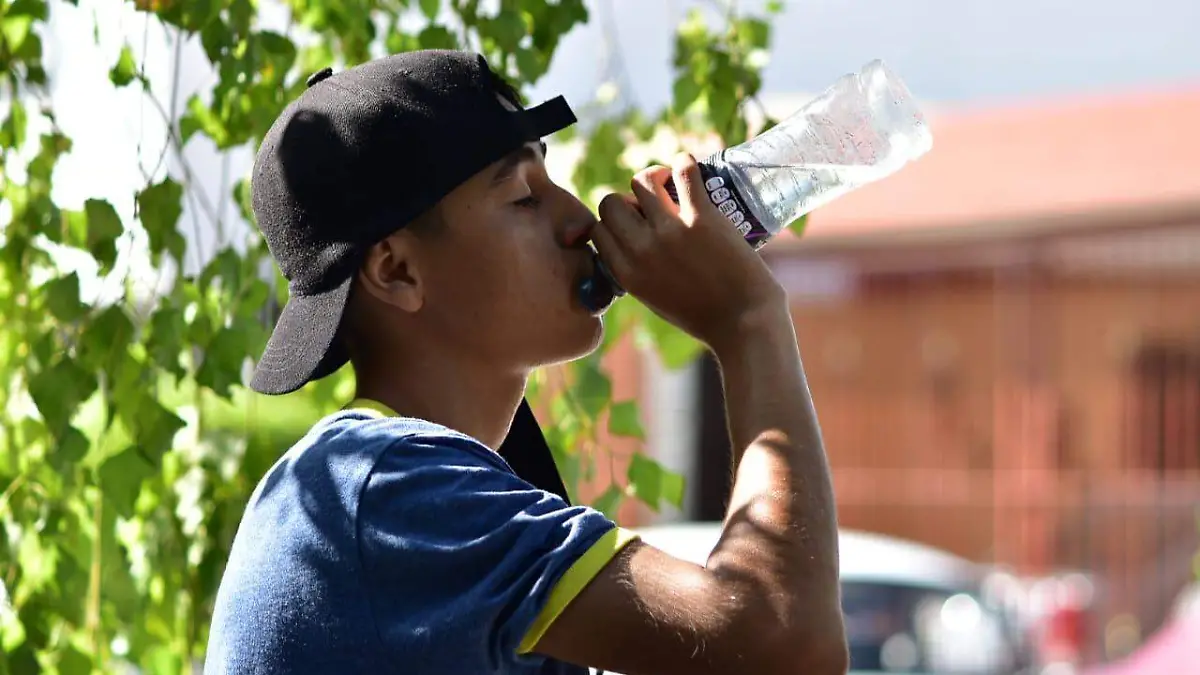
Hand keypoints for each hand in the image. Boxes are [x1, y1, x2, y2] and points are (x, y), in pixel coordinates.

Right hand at [592, 153, 786, 348]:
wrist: (744, 322)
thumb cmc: (704, 317)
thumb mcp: (655, 300)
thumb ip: (639, 272)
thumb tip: (635, 243)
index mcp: (626, 273)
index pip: (598, 229)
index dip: (613, 223)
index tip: (632, 223)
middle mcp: (641, 250)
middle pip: (611, 202)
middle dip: (628, 200)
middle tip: (651, 203)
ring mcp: (670, 232)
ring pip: (642, 180)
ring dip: (654, 176)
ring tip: (668, 181)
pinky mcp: (701, 217)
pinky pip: (683, 171)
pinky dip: (684, 162)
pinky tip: (687, 166)